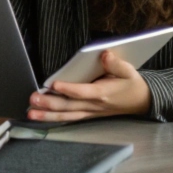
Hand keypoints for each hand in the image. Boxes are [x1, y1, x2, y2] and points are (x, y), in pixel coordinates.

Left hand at [27, 50, 151, 122]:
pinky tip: (40, 117)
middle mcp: (94, 105)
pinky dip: (54, 118)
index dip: (69, 89)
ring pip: (67, 115)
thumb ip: (116, 63)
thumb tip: (104, 54)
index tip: (54, 84)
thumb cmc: (132, 84)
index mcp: (103, 94)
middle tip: (33, 98)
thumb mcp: (129, 71)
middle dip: (50, 103)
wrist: (141, 102)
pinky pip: (69, 118)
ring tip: (30, 113)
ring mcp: (90, 112)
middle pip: (70, 106)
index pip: (83, 92)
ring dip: (48, 115)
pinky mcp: (87, 114)